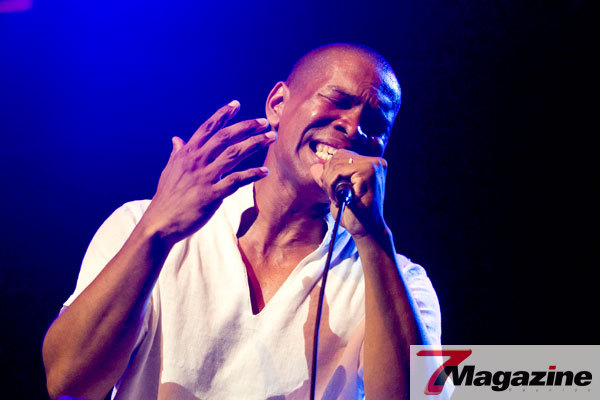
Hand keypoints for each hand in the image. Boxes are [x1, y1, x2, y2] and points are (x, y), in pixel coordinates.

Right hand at [140, 100, 275, 245]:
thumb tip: (176, 139)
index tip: (236, 104)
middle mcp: (197, 161)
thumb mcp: (169, 170)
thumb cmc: (166, 197)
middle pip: (225, 137)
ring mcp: (205, 177)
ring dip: (254, 144)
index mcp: (187, 154)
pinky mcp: (212, 195)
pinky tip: (264, 171)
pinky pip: (236, 180)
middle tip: (264, 122)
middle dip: (247, 126)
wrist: (160, 223)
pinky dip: (251, 174)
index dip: (222, 115)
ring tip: (270, 138)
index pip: (207, 128)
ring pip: (234, 154)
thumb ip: (177, 153)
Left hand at [310, 149, 387, 237]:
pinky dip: (332, 186)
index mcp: (371, 164)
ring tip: (336, 198)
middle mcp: (375, 162)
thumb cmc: (353, 213)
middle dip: (328, 176)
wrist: (366, 230)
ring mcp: (374, 166)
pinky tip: (338, 199)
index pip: (342, 155)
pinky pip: (339, 171)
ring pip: (337, 163)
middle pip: (338, 157)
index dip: (331, 171)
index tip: (331, 189)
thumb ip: (328, 178)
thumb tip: (314, 167)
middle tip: (332, 195)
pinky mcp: (368, 173)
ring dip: (329, 182)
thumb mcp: (337, 192)